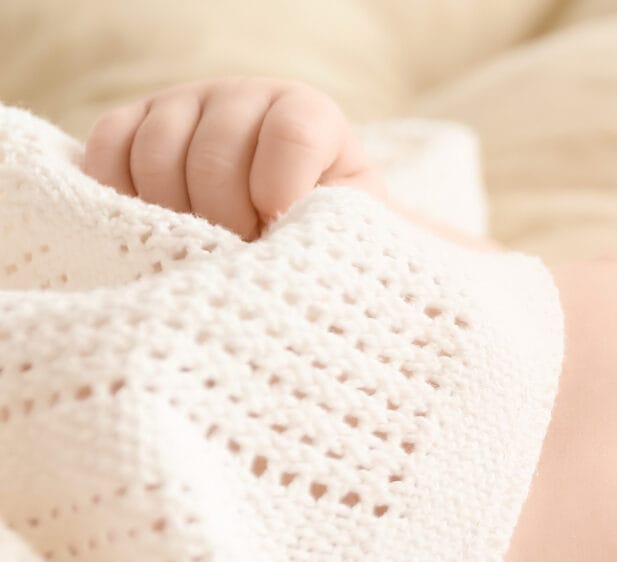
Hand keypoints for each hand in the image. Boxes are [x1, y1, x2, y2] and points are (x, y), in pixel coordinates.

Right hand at [81, 77, 386, 240]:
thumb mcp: (350, 227)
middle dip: (226, 220)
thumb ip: (339, 225)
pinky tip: (154, 227)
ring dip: (176, 218)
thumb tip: (298, 241)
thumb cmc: (324, 231)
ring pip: (157, 156)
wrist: (283, 228)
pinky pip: (108, 151)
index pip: (291, 136)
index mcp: (307, 113)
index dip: (281, 195)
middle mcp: (243, 96)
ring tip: (205, 247)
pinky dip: (122, 197)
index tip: (279, 231)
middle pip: (214, 156)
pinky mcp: (132, 123)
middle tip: (241, 251)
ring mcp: (182, 103)